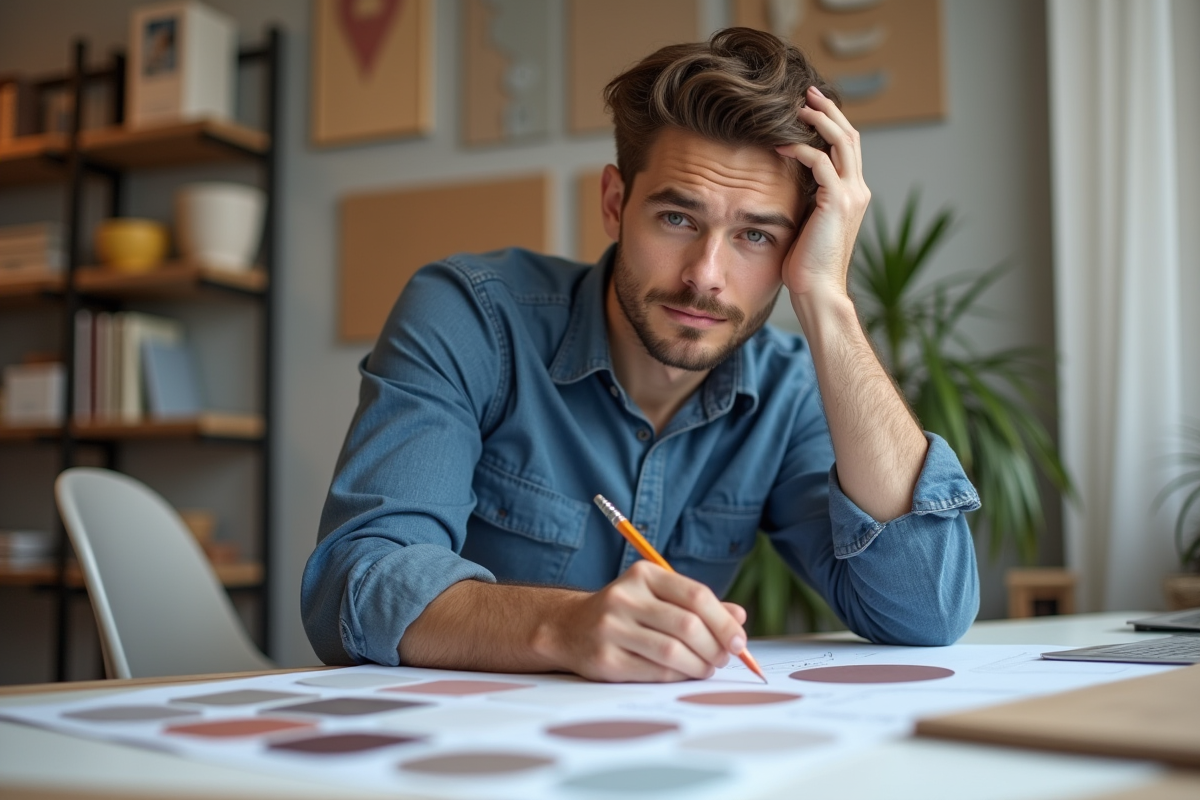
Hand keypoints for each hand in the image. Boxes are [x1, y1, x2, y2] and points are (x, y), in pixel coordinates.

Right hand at [543, 560, 748, 681]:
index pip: (696, 596)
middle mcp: (625, 597)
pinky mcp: (605, 659)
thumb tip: (739, 617)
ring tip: (707, 668)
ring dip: (699, 666)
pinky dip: (678, 676)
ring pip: (673, 652)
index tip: (739, 641)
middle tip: (724, 659)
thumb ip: (697, 604)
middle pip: (687, 625)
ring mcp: (611, 628)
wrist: (569, 627)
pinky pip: (655, 672)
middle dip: (715, 647)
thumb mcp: (657, 596)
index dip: (723, 621)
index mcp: (643, 575)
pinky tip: (684, 673)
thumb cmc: (626, 612)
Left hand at [774, 85, 870, 302]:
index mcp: (854, 193)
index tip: (809, 106)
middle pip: (850, 135)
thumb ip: (807, 197)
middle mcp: (858, 189)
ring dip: (819, 120)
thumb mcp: (808, 221)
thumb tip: (787, 178)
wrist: (818, 289)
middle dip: (828, 110)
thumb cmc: (806, 263)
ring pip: (842, 141)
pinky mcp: (837, 202)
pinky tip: (780, 144)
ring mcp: (851, 195)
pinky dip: (802, 148)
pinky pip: (821, 162)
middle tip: (806, 92)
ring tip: (797, 107)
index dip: (832, 123)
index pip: (848, 147)